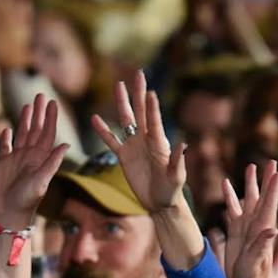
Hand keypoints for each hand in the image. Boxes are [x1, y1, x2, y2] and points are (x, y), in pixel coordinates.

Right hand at [0, 93, 69, 226]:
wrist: (7, 215)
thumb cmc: (26, 201)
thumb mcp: (41, 181)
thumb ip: (52, 163)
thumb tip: (66, 144)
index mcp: (40, 159)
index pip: (47, 134)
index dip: (50, 118)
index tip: (53, 102)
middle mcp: (29, 157)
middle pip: (36, 130)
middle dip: (39, 113)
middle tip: (41, 94)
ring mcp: (16, 160)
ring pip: (22, 134)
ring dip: (25, 120)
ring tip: (27, 105)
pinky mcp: (1, 165)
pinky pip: (4, 147)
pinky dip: (6, 138)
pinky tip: (7, 129)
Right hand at [90, 72, 185, 213]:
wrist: (160, 203)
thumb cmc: (171, 191)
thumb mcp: (176, 178)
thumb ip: (177, 161)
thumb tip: (183, 144)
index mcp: (160, 143)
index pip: (154, 121)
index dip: (152, 107)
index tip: (150, 91)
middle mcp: (146, 140)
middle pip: (140, 112)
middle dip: (139, 93)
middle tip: (139, 74)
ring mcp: (134, 146)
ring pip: (125, 120)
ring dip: (122, 103)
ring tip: (118, 85)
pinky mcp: (124, 156)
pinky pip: (111, 141)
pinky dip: (102, 131)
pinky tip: (94, 118)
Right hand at [220, 162, 277, 277]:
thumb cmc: (253, 277)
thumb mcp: (257, 262)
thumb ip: (263, 246)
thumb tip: (274, 230)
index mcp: (264, 229)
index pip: (270, 204)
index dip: (273, 188)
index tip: (277, 172)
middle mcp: (257, 225)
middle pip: (262, 197)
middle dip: (266, 180)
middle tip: (271, 161)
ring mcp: (247, 227)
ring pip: (248, 199)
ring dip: (249, 184)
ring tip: (250, 166)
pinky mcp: (236, 232)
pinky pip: (233, 209)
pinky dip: (230, 197)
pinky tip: (225, 185)